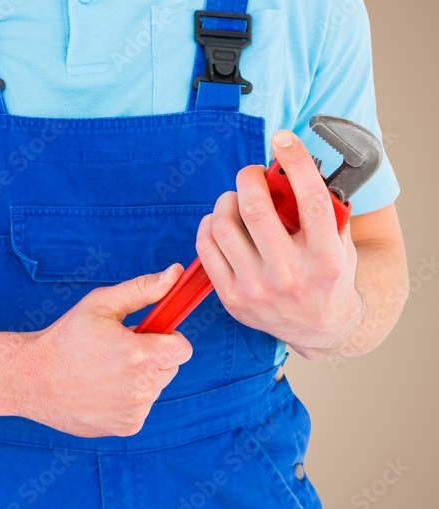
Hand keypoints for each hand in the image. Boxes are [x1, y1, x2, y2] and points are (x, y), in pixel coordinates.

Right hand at [16, 265, 192, 437]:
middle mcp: (142, 387)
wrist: (32, 378)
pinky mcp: (127, 427)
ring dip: (139, 378)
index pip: (183, 349)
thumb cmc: (65, 338)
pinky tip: (100, 390)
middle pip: (170, 368)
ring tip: (104, 371)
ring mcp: (135, 410)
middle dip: (152, 356)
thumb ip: (142, 290)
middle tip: (117, 351)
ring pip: (155, 388)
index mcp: (140, 354)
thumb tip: (175, 274)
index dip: (168, 338)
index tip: (147, 336)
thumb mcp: (100, 304)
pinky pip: (140, 408)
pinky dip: (127, 399)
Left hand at [196, 130, 361, 359]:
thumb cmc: (329, 276)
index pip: (311, 199)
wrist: (319, 328)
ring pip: (225, 226)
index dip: (295, 162)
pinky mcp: (232, 297)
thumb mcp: (341, 243)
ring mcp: (257, 288)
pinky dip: (209, 225)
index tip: (283, 139)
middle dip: (249, 179)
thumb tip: (295, 166)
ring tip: (235, 198)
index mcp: (325, 257)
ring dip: (226, 201)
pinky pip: (206, 248)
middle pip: (256, 209)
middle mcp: (291, 275)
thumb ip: (325, 209)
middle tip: (252, 174)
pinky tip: (219, 219)